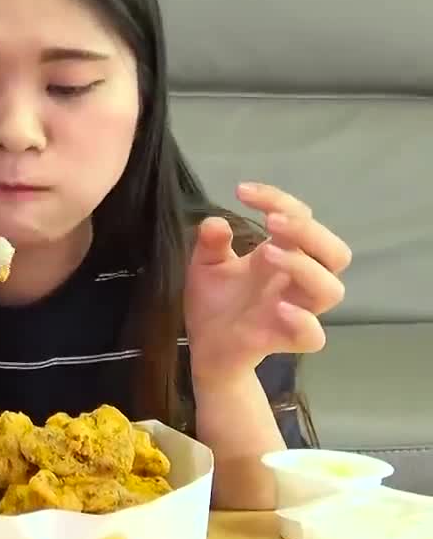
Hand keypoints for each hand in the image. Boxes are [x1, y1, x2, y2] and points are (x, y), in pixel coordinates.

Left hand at [184, 182, 352, 383]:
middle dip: (308, 232)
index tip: (242, 191)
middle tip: (271, 221)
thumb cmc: (215, 302)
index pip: (299, 218)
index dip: (278, 199)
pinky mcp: (287, 340)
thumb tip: (215, 222)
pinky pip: (313, 335)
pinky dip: (302, 320)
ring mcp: (297, 310)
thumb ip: (211, 243)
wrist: (205, 347)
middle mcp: (297, 280)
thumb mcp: (205, 265)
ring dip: (304, 267)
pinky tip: (277, 307)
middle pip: (334, 252)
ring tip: (267, 253)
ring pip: (331, 289)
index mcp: (282, 253)